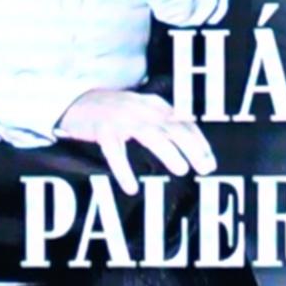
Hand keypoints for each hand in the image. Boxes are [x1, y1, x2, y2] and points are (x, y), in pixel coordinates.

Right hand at [54, 83, 214, 180]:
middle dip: (192, 147)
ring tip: (181, 169)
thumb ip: (161, 125)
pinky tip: (131, 186)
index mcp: (154, 105)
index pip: (184, 121)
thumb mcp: (140, 112)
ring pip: (150, 134)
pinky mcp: (102, 130)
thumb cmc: (112, 111)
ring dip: (168, 151)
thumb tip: (187, 150)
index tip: (210, 161)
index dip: (199, 141)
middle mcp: (141, 109)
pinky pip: (115, 151)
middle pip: (173, 127)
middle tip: (205, 167)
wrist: (74, 99)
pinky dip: (123, 169)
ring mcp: (121, 118)